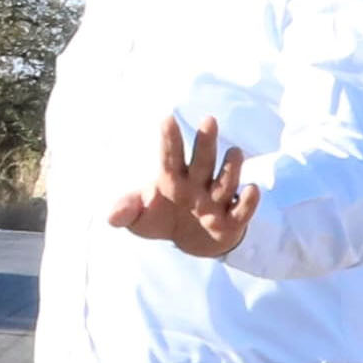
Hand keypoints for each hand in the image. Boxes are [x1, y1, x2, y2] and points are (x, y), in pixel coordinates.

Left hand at [106, 114, 261, 257]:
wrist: (190, 243)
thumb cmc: (163, 220)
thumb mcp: (139, 220)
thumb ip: (126, 212)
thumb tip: (111, 216)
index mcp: (173, 180)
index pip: (170, 157)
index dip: (169, 139)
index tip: (166, 118)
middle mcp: (197, 185)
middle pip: (202, 161)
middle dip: (205, 142)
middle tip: (209, 120)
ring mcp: (216, 202)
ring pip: (226, 181)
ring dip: (231, 168)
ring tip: (235, 151)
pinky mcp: (231, 222)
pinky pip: (242, 210)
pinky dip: (248, 201)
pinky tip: (251, 189)